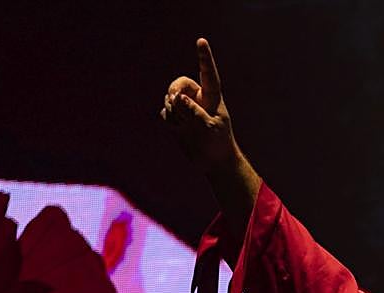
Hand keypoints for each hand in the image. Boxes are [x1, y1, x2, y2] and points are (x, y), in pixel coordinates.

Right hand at [160, 38, 240, 174]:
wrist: (213, 162)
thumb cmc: (218, 144)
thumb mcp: (209, 128)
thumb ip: (193, 112)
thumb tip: (176, 97)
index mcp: (212, 97)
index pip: (208, 74)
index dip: (204, 58)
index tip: (201, 41)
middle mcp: (198, 98)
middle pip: (179, 84)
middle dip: (174, 91)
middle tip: (176, 102)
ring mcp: (186, 108)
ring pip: (170, 99)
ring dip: (173, 112)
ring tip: (185, 126)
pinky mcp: (176, 118)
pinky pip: (165, 113)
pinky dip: (170, 121)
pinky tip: (179, 130)